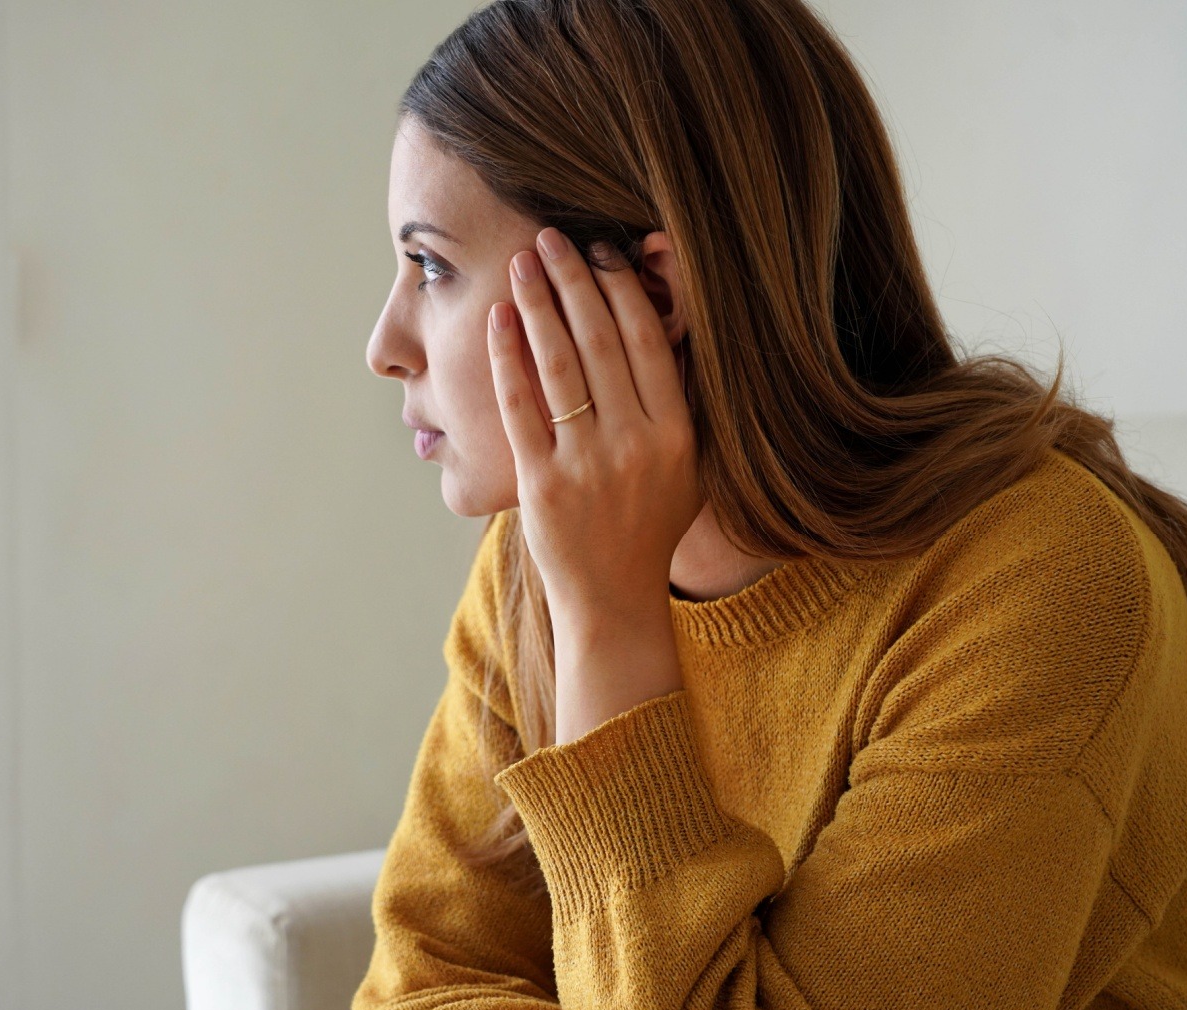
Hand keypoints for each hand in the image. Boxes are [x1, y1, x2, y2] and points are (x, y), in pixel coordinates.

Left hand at [487, 227, 705, 626]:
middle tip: (550, 235)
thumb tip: (662, 320)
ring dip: (537, 305)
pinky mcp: (542, 485)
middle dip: (573, 280)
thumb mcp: (687, 463)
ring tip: (521, 262)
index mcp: (677, 433)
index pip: (648, 340)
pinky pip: (521, 409)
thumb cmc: (649, 522)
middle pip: (601, 341)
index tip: (600, 250)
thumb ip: (678, 399)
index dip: (622, 288)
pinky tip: (498, 320)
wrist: (614, 596)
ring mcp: (586, 465)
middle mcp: (636, 445)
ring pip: (559, 366)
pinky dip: (507, 360)